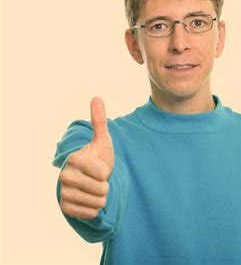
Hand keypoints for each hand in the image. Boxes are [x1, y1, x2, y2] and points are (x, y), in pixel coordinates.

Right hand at [59, 97, 114, 218]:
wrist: (89, 179)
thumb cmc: (98, 158)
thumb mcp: (102, 141)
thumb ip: (100, 122)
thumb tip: (96, 98)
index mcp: (74, 159)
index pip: (103, 173)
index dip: (107, 172)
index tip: (100, 167)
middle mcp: (64, 176)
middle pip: (101, 190)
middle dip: (105, 186)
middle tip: (98, 180)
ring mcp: (63, 193)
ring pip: (97, 202)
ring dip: (101, 198)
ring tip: (94, 189)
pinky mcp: (65, 208)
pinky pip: (91, 213)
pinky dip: (95, 209)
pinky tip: (89, 199)